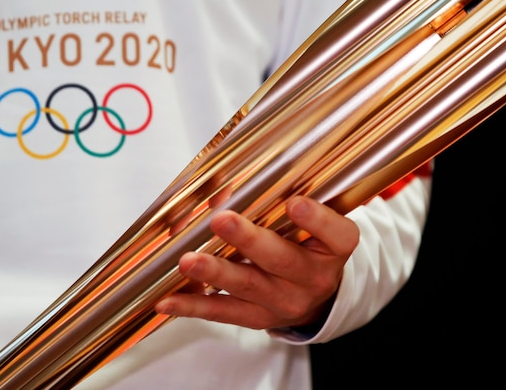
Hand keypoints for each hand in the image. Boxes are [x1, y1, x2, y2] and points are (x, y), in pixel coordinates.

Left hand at [154, 196, 359, 329]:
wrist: (315, 296)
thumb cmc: (307, 244)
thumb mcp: (309, 222)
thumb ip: (277, 201)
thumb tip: (221, 188)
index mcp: (334, 248)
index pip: (336, 234)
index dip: (316, 219)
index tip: (295, 202)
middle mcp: (313, 278)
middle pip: (281, 259)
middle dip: (249, 240)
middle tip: (222, 219)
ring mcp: (284, 301)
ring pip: (248, 286)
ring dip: (215, 272)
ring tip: (188, 261)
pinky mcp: (258, 318)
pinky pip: (223, 313)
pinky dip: (193, 305)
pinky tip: (168, 301)